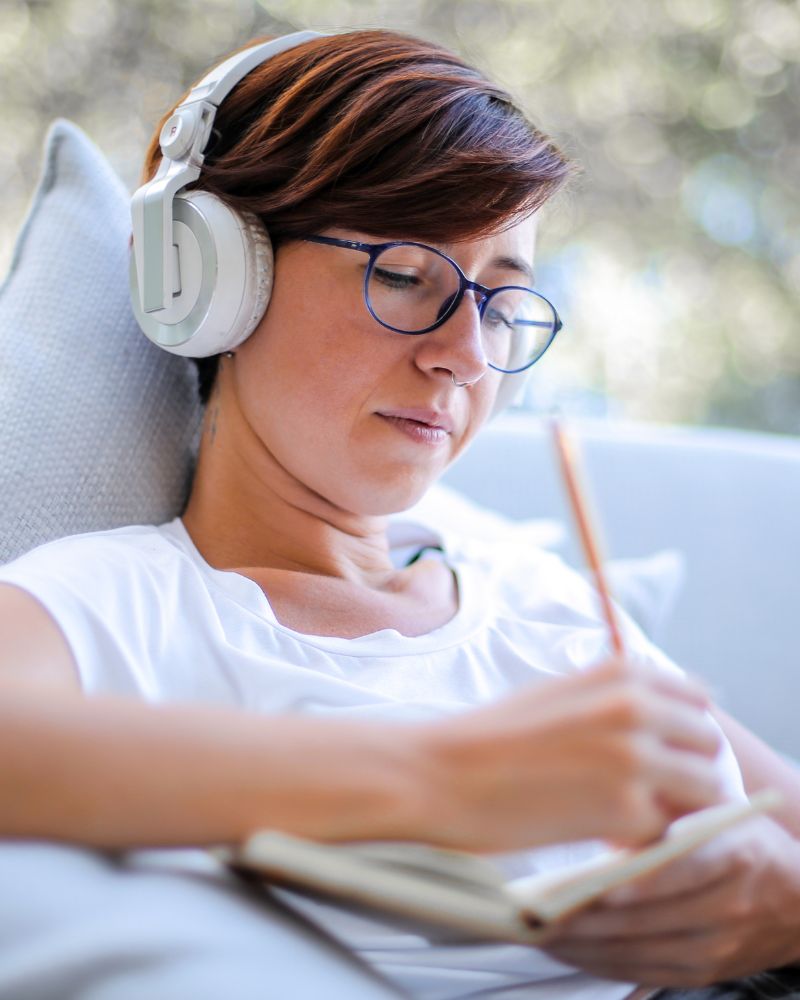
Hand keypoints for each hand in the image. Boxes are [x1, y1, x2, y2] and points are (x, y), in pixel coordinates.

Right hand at [416, 656, 723, 852]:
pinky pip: (666, 832)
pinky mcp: (626, 810)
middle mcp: (638, 707)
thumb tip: (661, 725)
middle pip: (708, 744)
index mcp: (621, 673)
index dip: (681, 733)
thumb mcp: (560, 695)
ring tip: (627, 817)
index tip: (661, 755)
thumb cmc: (491, 736)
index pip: (696, 700)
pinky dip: (643, 840)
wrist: (442, 774)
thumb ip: (615, 701)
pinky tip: (601, 835)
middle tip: (646, 794)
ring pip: (704, 790)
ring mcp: (637, 758)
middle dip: (687, 772)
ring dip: (676, 808)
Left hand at [541, 814, 799, 985]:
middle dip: (583, 918)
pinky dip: (600, 964)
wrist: (799, 900)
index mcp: (733, 855)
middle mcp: (727, 907)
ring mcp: (716, 948)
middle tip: (532, 908)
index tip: (589, 886)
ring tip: (535, 930)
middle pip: (645, 920)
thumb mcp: (717, 809)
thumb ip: (669, 808)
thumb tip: (602, 805)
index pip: (679, 871)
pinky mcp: (704, 974)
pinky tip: (567, 950)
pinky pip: (643, 975)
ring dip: (582, 945)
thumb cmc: (746, 842)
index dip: (634, 883)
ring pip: (637, 952)